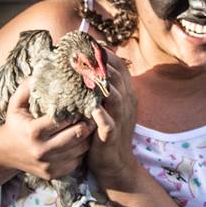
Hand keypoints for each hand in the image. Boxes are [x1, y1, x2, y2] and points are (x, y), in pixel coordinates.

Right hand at [0, 78, 95, 179]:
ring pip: (80, 150)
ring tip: (90, 126)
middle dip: (88, 124)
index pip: (64, 119)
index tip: (84, 103)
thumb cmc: (15, 124)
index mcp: (33, 131)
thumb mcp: (16, 103)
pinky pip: (77, 162)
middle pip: (77, 135)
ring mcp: (48, 164)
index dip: (77, 110)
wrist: (5, 153)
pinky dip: (82, 151)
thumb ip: (28, 87)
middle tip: (94, 114)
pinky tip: (81, 141)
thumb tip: (43, 70)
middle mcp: (41, 150)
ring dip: (88, 138)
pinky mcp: (54, 173)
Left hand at [87, 54, 138, 186]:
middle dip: (99, 63)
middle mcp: (125, 103)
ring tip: (86, 73)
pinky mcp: (112, 135)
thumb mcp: (107, 105)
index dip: (104, 54)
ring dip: (101, 85)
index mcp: (125, 93)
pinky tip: (93, 110)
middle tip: (80, 52)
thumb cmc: (105, 130)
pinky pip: (109, 124)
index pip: (118, 66)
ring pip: (115, 96)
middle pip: (116, 76)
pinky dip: (102, 116)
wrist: (115, 163)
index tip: (86, 43)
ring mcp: (120, 119)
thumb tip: (85, 64)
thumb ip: (101, 86)